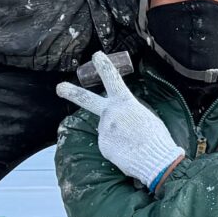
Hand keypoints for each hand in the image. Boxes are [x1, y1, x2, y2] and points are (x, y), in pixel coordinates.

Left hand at [56, 61, 184, 190]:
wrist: (156, 160)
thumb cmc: (157, 138)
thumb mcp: (146, 116)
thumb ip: (128, 113)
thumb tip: (120, 119)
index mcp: (126, 102)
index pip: (112, 79)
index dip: (104, 66)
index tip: (96, 55)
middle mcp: (110, 113)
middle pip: (86, 99)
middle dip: (71, 92)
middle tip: (60, 88)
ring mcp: (104, 129)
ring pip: (107, 129)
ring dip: (117, 136)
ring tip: (134, 144)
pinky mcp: (103, 145)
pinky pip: (109, 144)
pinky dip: (118, 148)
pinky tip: (129, 152)